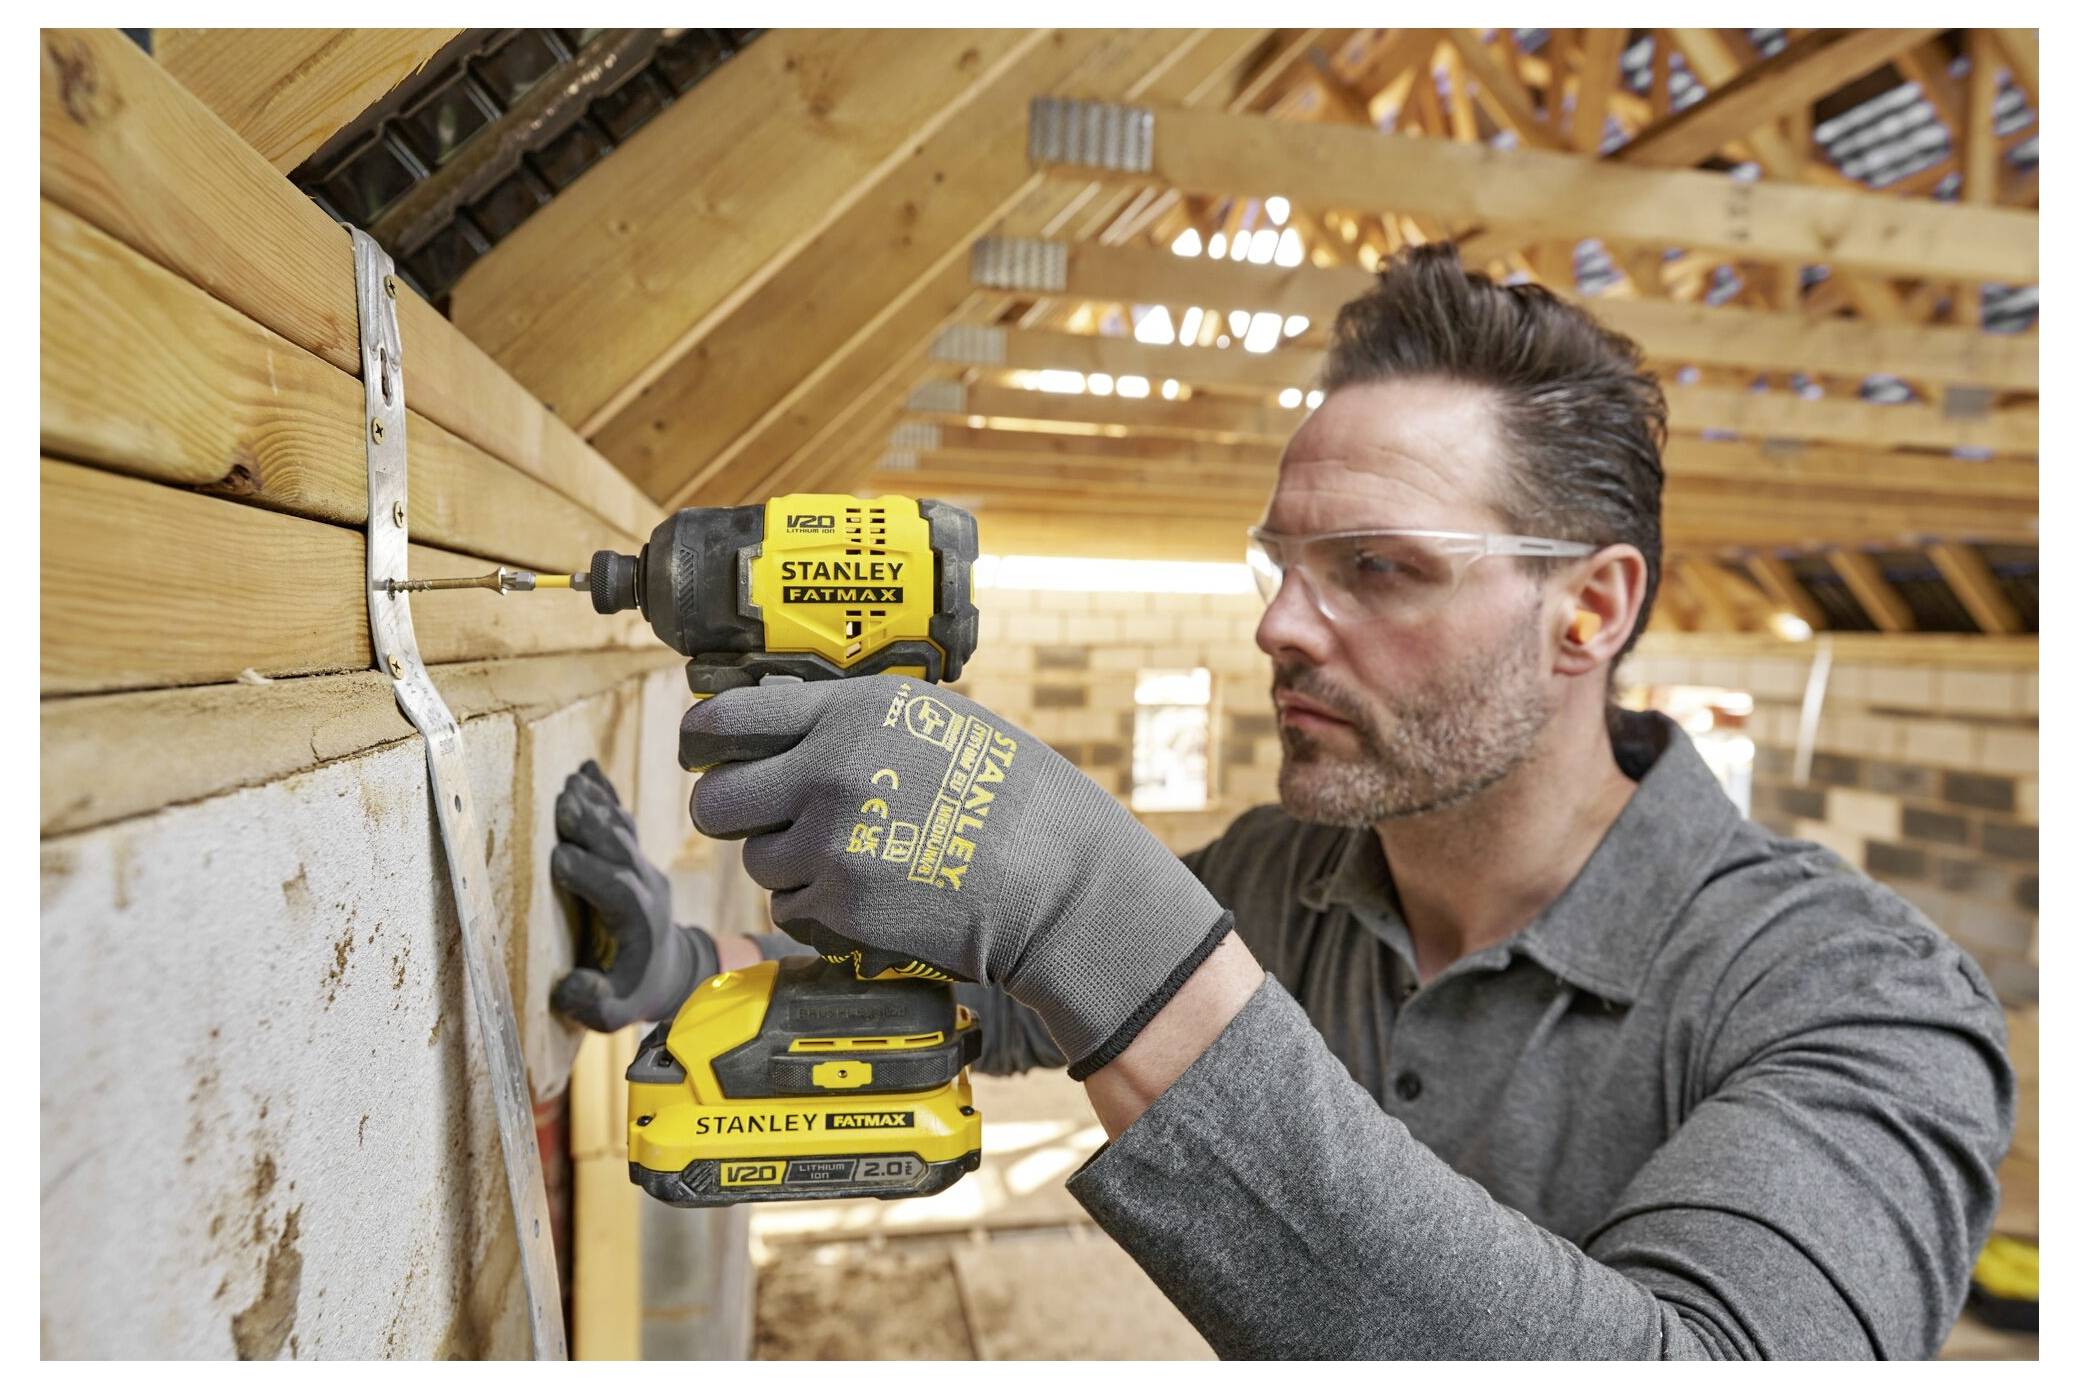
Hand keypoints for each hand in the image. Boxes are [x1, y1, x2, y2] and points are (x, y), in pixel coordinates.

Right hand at [549, 760, 718, 1030]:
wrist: (671, 970)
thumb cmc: (633, 990)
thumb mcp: (615, 1016)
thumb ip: (595, 1006)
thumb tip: (571, 987)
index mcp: (640, 923)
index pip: (617, 892)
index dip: (591, 875)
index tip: (559, 857)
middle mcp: (646, 888)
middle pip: (620, 851)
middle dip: (593, 827)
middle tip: (563, 803)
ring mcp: (643, 867)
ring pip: (622, 829)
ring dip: (596, 805)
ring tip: (569, 783)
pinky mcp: (634, 855)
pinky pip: (622, 819)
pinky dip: (605, 793)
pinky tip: (586, 769)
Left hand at [680, 677, 1231, 1076]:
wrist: (1059, 880)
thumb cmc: (1013, 796)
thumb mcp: (935, 721)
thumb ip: (852, 721)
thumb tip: (780, 727)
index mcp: (852, 713)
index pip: (723, 721)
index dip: (703, 741)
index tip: (707, 753)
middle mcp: (830, 772)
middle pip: (715, 801)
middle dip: (733, 813)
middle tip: (765, 817)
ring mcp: (832, 843)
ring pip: (755, 861)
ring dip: (787, 863)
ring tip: (851, 855)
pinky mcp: (842, 905)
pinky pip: (790, 906)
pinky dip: (817, 906)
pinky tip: (871, 891)